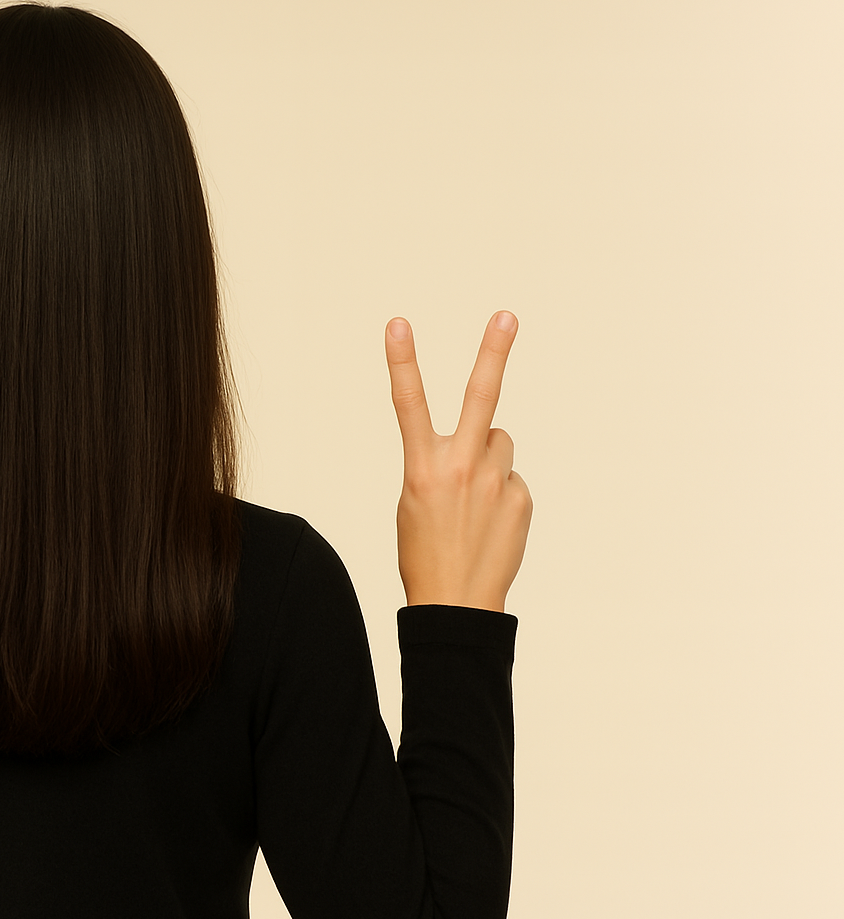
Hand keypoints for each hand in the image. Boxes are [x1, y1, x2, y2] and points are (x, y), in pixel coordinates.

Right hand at [384, 311, 532, 613]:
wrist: (455, 603)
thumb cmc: (424, 551)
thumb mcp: (415, 500)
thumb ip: (445, 462)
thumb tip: (489, 443)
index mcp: (421, 467)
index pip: (408, 403)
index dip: (401, 360)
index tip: (397, 323)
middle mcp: (461, 467)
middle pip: (481, 397)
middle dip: (493, 351)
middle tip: (506, 316)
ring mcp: (496, 481)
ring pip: (499, 443)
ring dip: (489, 459)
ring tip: (473, 500)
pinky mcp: (521, 497)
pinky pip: (511, 478)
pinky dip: (501, 493)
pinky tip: (489, 523)